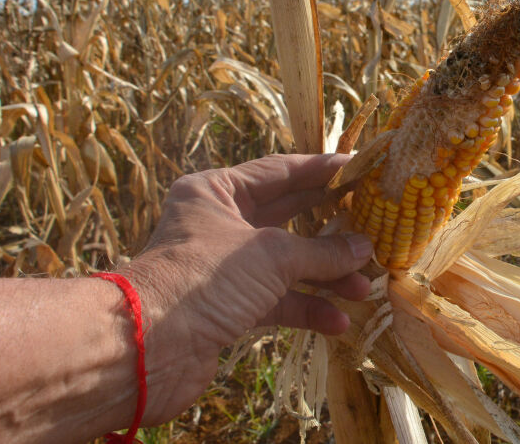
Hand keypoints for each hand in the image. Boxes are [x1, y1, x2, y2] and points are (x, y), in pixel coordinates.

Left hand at [120, 153, 372, 424]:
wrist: (148, 348)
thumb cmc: (205, 278)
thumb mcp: (271, 255)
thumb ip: (321, 251)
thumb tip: (364, 249)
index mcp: (216, 192)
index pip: (278, 171)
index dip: (321, 171)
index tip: (359, 170)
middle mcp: (218, 224)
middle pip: (286, 218)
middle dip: (330, 227)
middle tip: (371, 223)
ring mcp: (223, 268)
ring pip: (285, 265)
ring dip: (325, 276)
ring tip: (364, 286)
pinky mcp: (227, 307)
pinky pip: (276, 301)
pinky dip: (306, 309)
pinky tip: (337, 321)